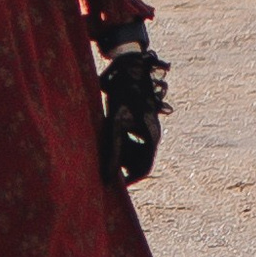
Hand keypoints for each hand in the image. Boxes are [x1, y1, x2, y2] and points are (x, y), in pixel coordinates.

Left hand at [98, 37, 167, 186]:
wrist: (129, 70)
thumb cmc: (122, 97)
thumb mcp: (115, 126)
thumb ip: (112, 153)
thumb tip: (107, 178)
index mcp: (151, 138)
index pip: (142, 170)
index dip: (127, 179)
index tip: (112, 185)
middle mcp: (152, 134)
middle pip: (137, 160)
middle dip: (121, 164)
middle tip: (103, 163)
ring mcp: (147, 126)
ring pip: (133, 149)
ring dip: (120, 152)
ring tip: (104, 145)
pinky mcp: (140, 119)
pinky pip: (131, 138)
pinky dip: (119, 140)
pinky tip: (107, 133)